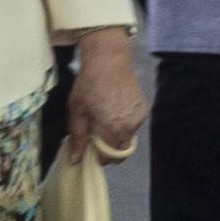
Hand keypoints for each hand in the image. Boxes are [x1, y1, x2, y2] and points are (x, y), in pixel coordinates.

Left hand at [61, 28, 146, 162]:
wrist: (108, 60)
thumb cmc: (89, 84)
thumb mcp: (77, 112)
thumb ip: (78, 138)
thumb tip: (76, 160)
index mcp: (113, 130)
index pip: (109, 157)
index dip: (99, 156)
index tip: (91, 149)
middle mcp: (130, 127)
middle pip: (122, 150)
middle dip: (110, 148)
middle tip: (97, 136)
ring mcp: (139, 117)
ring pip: (129, 136)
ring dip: (118, 134)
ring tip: (106, 117)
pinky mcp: (144, 108)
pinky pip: (134, 123)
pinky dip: (126, 122)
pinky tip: (116, 109)